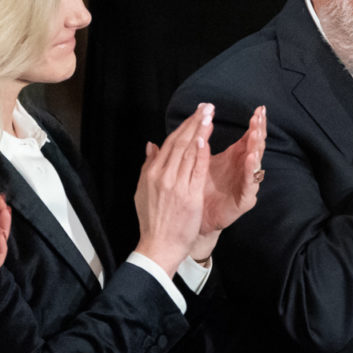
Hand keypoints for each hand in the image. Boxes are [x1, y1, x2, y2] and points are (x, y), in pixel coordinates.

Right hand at [133, 104, 211, 275]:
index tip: (196, 113)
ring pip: (188, 152)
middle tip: (206, 106)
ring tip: (209, 115)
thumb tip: (151, 145)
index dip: (184, 126)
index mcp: (151, 173)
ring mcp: (175, 185)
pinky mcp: (189, 196)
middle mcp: (162, 176)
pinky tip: (206, 138)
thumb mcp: (142, 191)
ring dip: (200, 131)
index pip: (170, 143)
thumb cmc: (152, 221)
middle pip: (180, 143)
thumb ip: (148, 166)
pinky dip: (200, 153)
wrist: (158, 246)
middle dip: (194, 122)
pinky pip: (196, 169)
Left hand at [197, 105, 267, 258]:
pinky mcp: (244, 200)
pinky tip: (250, 158)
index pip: (249, 137)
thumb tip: (197, 120)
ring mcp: (245, 184)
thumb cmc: (198, 190)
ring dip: (257, 148)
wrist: (194, 220)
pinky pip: (249, 185)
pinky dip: (250, 171)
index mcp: (235, 158)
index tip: (259, 109)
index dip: (255, 124)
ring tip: (256, 134)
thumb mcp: (199, 161)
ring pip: (255, 164)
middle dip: (259, 131)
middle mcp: (243, 169)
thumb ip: (200, 142)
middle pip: (256, 147)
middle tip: (260, 117)